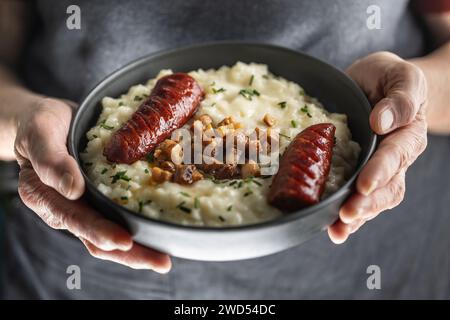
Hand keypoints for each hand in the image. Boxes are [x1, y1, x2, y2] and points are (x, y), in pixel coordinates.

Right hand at [14, 97, 170, 271]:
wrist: (48, 120)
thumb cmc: (40, 124)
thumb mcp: (40, 133)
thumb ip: (51, 160)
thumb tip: (74, 190)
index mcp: (45, 196)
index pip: (75, 220)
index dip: (100, 232)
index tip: (125, 241)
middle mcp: (67, 208)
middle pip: (98, 240)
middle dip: (131, 254)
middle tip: (161, 262)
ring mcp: (86, 206)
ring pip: (112, 235)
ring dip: (139, 249)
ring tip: (165, 258)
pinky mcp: (102, 199)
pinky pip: (121, 217)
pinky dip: (140, 225)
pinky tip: (161, 228)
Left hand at [328, 52, 427, 242]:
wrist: (379, 85)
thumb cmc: (389, 78)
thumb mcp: (400, 77)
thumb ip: (399, 98)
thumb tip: (382, 122)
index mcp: (407, 134)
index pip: (395, 156)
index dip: (380, 172)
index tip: (363, 185)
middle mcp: (395, 158)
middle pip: (386, 187)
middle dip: (367, 204)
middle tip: (346, 215)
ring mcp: (377, 169)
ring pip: (374, 199)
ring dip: (357, 216)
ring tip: (338, 229)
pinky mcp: (359, 173)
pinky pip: (358, 198)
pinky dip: (348, 216)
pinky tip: (334, 230)